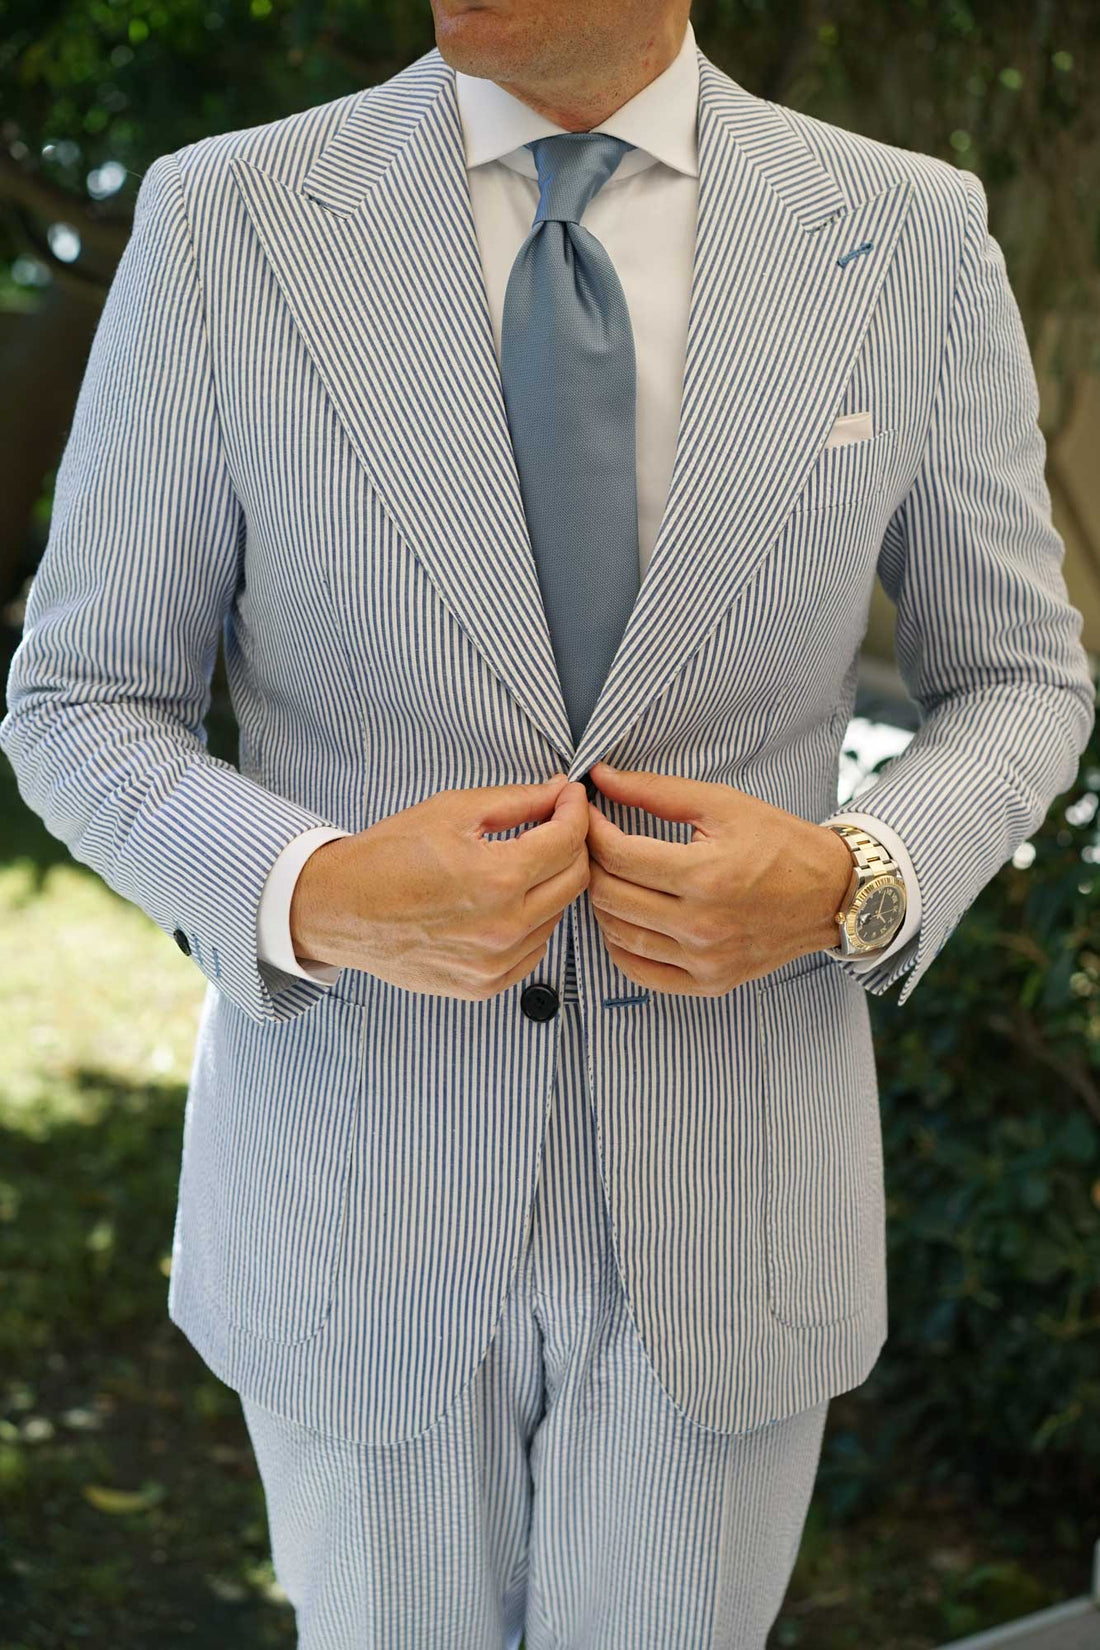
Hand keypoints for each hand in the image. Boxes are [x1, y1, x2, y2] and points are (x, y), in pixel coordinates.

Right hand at [289, 775, 590, 998]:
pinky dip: (532, 922)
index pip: (568, 840)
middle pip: (575, 880)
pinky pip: (534, 950)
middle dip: (572, 845)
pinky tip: (505, 902)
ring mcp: (495, 963)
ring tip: (523, 864)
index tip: (569, 797)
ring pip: (558, 916)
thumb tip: (560, 793)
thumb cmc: (388, 855)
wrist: (340, 909)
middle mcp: (503, 927)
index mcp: (497, 878)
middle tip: (553, 825)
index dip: (575, 810)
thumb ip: (517, 801)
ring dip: (551, 884)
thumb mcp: (452, 811)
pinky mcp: (485, 985)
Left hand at [584, 762, 854, 995]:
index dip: (592, 830)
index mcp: (707, 876)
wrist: (832, 894)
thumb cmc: (780, 843)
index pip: (619, 855)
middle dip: (591, 862)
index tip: (589, 815)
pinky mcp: (708, 983)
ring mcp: (705, 961)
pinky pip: (639, 970)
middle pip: (610, 895)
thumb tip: (600, 777)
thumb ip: (655, 791)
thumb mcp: (722, 804)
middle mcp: (703, 926)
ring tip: (610, 875)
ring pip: (617, 933)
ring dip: (602, 901)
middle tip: (593, 842)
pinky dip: (620, 944)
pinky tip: (625, 916)